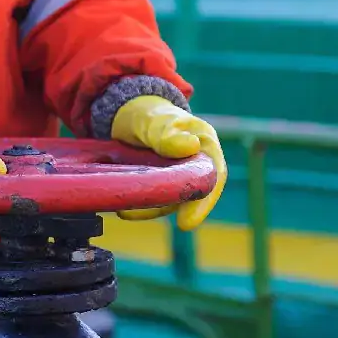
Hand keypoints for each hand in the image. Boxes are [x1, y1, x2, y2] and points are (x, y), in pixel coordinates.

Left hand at [109, 95, 226, 230]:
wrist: (129, 116)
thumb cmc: (147, 114)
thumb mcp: (154, 121)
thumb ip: (167, 134)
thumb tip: (191, 146)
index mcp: (204, 142)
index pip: (213, 173)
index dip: (207, 198)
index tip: (191, 219)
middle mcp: (195, 162)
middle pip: (196, 190)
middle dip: (187, 208)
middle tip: (184, 224)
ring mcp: (179, 175)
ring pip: (173, 198)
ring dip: (155, 208)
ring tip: (130, 211)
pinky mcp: (162, 184)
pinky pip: (156, 198)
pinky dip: (142, 206)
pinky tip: (125, 210)